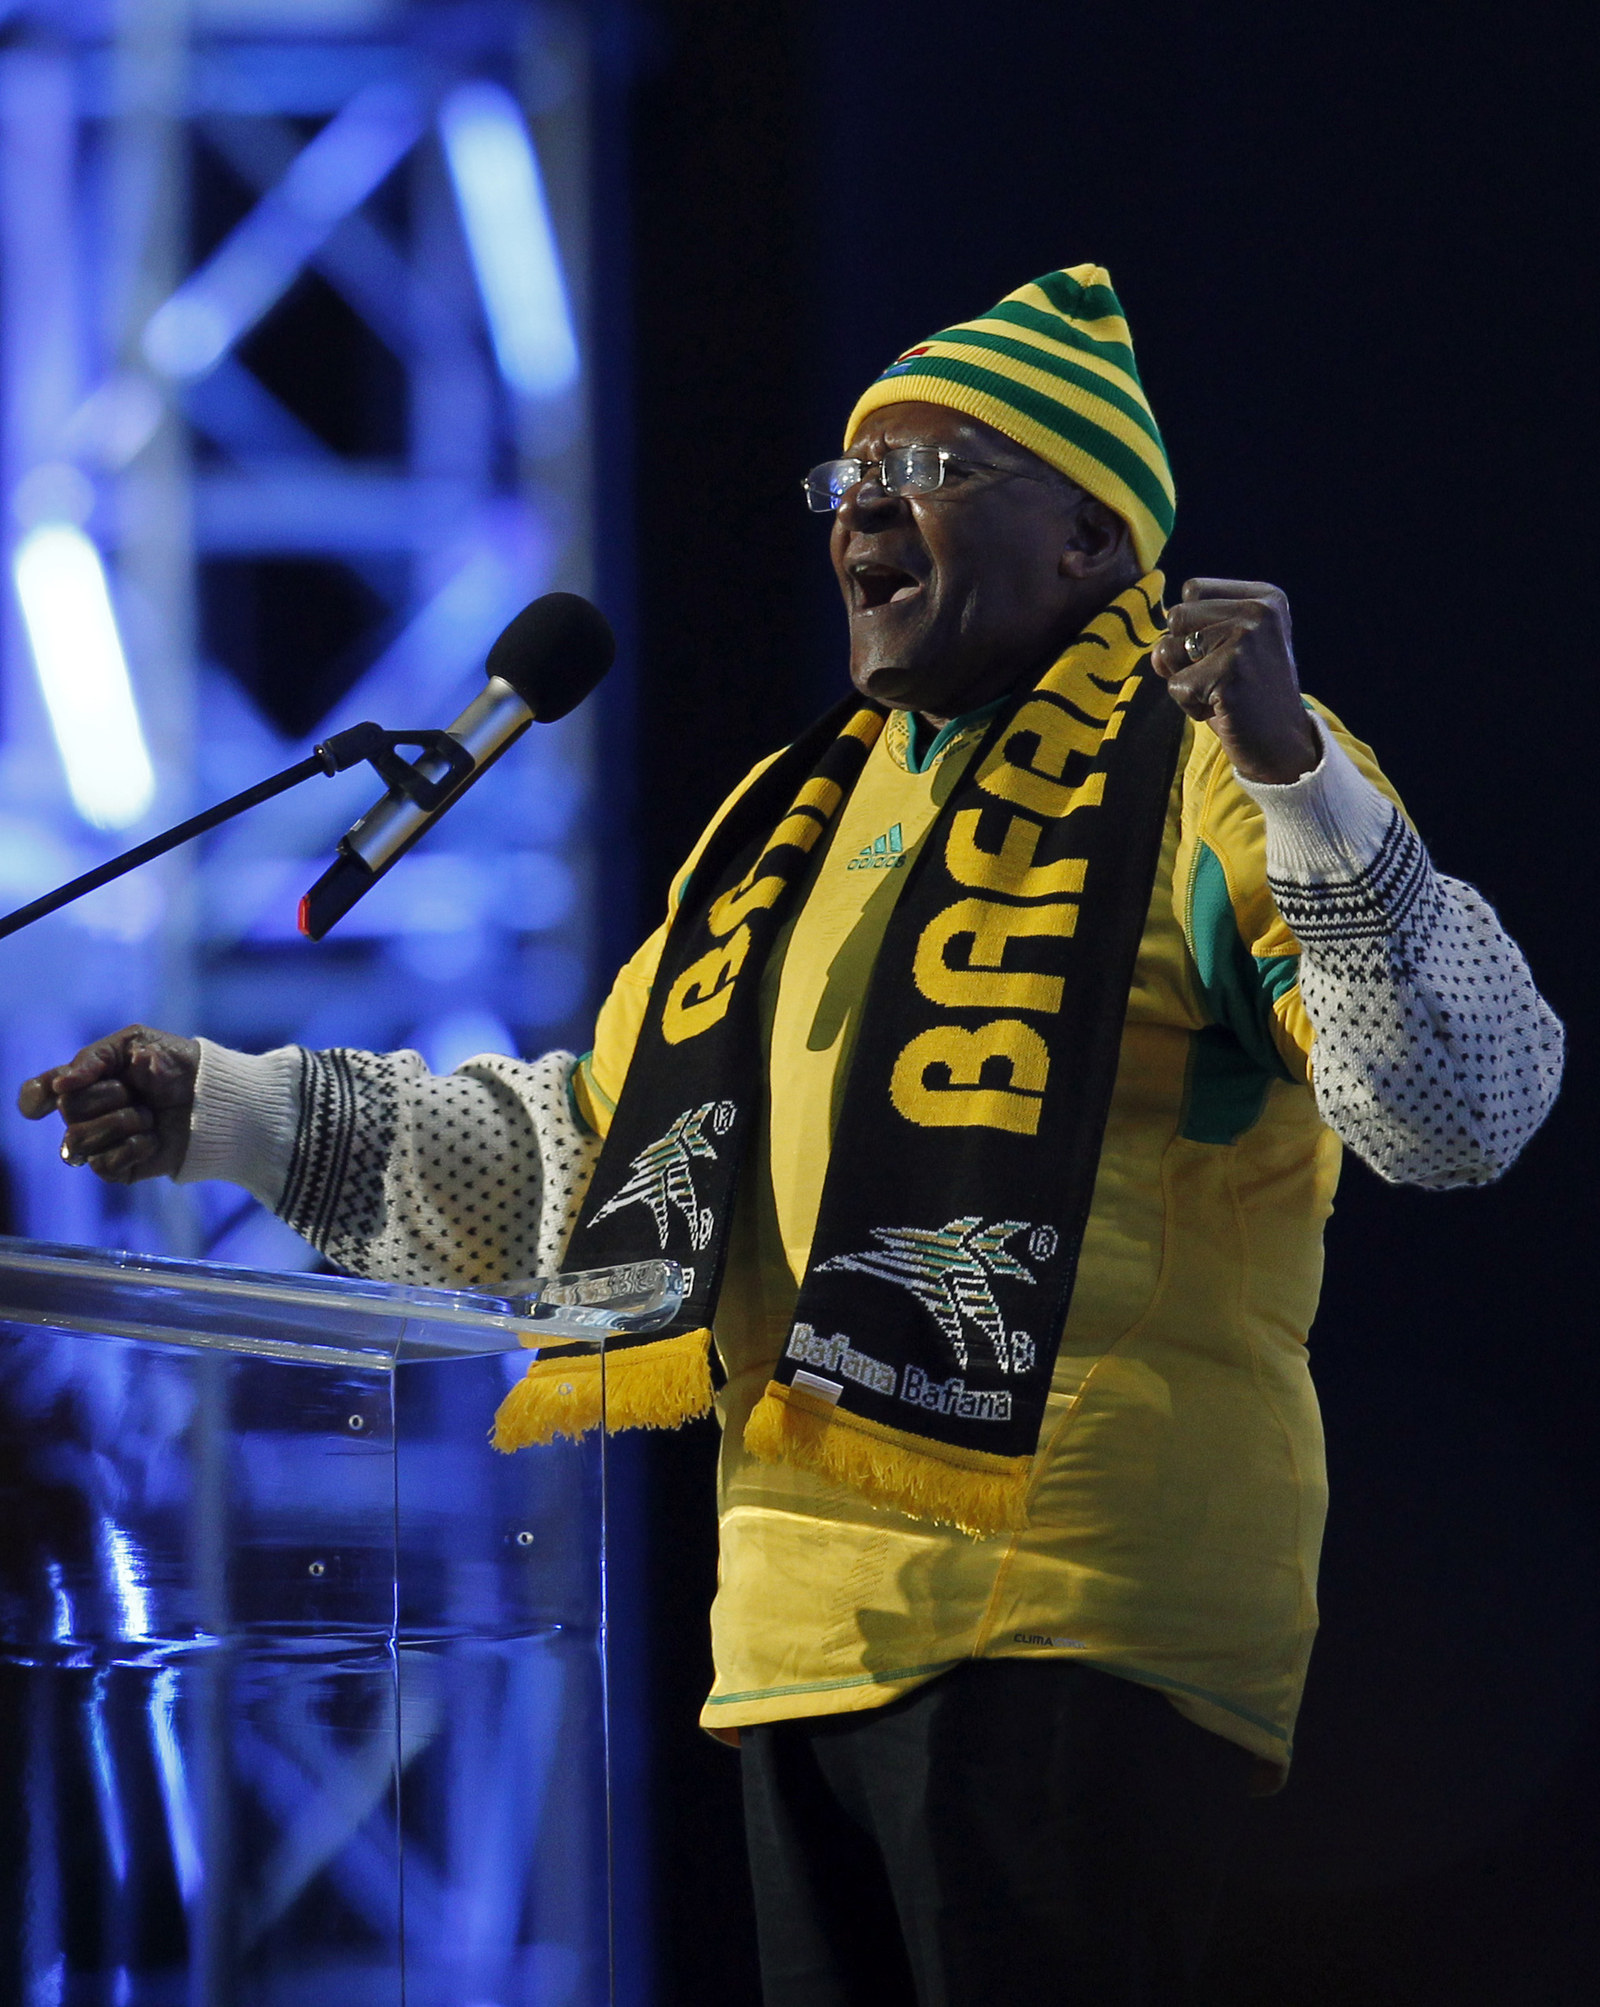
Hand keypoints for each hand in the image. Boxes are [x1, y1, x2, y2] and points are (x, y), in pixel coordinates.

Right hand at [17, 1025, 199, 1184]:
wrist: (214, 1096)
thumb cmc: (175, 1064)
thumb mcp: (136, 1043)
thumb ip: (93, 1057)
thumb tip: (60, 1084)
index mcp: (82, 1082)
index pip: (37, 1094)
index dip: (36, 1097)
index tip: (55, 1091)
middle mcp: (84, 1115)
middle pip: (67, 1109)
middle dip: (108, 1095)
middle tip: (137, 1091)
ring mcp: (99, 1143)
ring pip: (77, 1141)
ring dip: (120, 1122)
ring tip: (148, 1115)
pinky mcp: (118, 1169)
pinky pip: (103, 1164)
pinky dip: (134, 1147)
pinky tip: (153, 1138)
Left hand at [1151, 578, 1320, 783]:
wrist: (1283, 746)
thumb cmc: (1248, 696)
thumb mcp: (1228, 648)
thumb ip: (1189, 633)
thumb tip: (1158, 652)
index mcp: (1264, 597)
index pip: (1192, 590)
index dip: (1194, 627)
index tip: (1227, 653)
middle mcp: (1259, 612)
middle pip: (1177, 616)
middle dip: (1185, 654)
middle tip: (1223, 676)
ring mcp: (1245, 640)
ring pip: (1169, 650)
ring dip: (1186, 679)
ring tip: (1221, 691)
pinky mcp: (1229, 674)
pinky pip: (1175, 686)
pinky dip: (1190, 706)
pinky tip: (1222, 709)